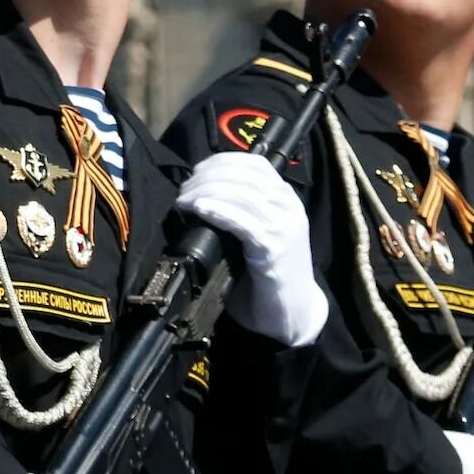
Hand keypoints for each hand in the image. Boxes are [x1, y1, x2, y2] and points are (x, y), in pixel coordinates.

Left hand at [174, 152, 327, 346]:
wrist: (292, 310)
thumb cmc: (265, 270)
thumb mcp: (256, 229)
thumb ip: (240, 206)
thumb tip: (199, 188)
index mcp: (285, 197)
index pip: (252, 163)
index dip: (218, 163)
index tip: (194, 173)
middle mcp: (288, 206)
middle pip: (241, 176)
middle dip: (205, 179)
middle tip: (182, 192)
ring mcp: (283, 226)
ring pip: (239, 194)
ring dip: (204, 193)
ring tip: (183, 202)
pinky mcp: (274, 247)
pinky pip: (242, 221)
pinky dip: (217, 211)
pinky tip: (200, 209)